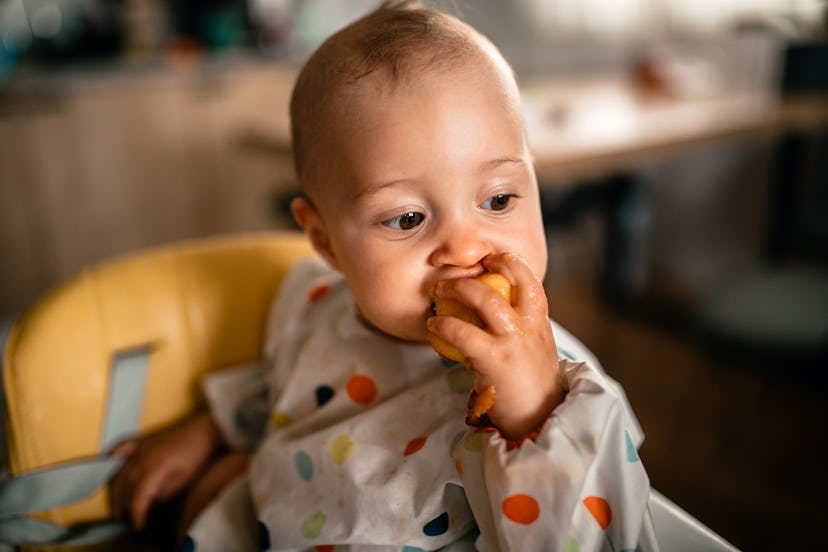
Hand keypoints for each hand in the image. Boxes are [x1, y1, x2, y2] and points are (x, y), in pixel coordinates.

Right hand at [109, 411, 220, 529]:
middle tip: (128, 518)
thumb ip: (163, 493)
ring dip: (116, 491)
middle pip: (126, 487)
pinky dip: (112, 459)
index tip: (138, 525)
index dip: (136, 514)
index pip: (138, 497)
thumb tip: (149, 501)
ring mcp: (140, 447)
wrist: (202, 432)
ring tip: (119, 504)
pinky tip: (109, 467)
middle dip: (125, 506)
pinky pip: (120, 448)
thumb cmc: (196, 456)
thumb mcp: (183, 481)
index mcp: (156, 468)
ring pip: (119, 472)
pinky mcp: (141, 441)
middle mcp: (143, 457)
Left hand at [427, 253, 562, 438]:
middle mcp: (531, 326)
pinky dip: (445, 326)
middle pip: (508, 283)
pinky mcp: (496, 360)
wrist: (540, 419)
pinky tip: (434, 326)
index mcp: (540, 323)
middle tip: (455, 277)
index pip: (532, 282)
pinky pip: (465, 334)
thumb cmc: (531, 387)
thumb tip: (487, 316)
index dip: (513, 264)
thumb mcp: (533, 350)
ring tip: (440, 292)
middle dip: (478, 275)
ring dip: (460, 290)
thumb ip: (518, 330)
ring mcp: (514, 342)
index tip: (494, 258)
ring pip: (487, 301)